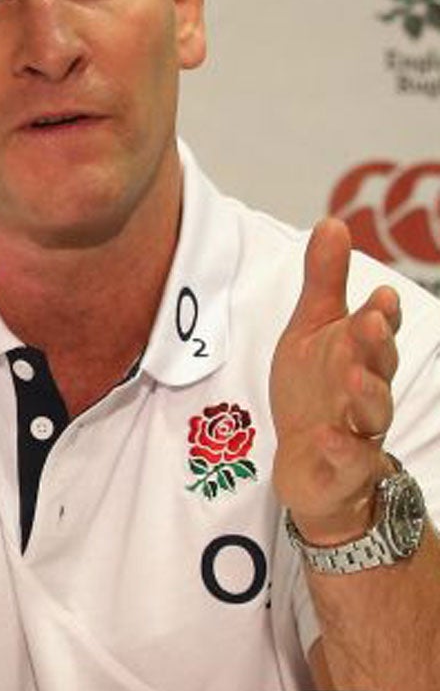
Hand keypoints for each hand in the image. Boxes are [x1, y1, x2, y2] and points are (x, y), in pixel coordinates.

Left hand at [270, 218, 399, 545]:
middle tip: (371, 321)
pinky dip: (340, 450)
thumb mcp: (312, 331)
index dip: (380, 315)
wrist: (311, 465)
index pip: (377, 332)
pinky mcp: (343, 468)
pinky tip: (327, 438)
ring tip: (354, 374)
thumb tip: (333, 222)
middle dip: (378, 343)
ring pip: (373, 412)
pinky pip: (348, 461)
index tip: (378, 295)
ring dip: (367, 392)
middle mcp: (366, 391)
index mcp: (361, 356)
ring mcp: (358, 430)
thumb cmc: (316, 391)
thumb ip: (325, 282)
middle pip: (380, 366)